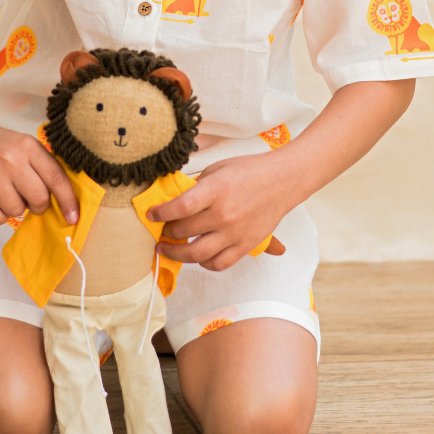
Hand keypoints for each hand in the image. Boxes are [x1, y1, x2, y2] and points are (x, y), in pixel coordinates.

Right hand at [0, 117, 77, 227]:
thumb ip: (43, 168)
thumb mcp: (25, 146)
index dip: (68, 200)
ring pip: (16, 210)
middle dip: (38, 205)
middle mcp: (11, 159)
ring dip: (15, 209)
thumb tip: (64, 202)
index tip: (73, 217)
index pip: (56, 178)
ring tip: (7, 194)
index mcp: (29, 146)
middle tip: (29, 199)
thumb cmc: (0, 145)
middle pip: (39, 198)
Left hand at [147, 153, 296, 271]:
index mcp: (216, 190)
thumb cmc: (248, 171)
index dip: (160, 213)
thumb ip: (196, 186)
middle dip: (166, 231)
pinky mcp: (245, 245)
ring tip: (168, 248)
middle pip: (184, 230)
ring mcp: (235, 233)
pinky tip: (197, 256)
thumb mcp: (217, 169)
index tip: (151, 214)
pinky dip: (204, 263)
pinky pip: (219, 263)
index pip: (180, 207)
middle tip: (161, 229)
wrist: (282, 181)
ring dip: (177, 253)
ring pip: (197, 254)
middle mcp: (224, 214)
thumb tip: (173, 199)